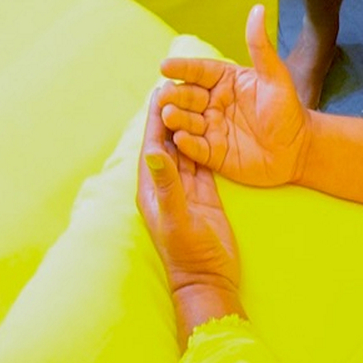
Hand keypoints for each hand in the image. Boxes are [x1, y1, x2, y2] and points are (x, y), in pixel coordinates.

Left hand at [137, 88, 240, 304]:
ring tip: (195, 95)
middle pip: (167, 140)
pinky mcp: (203, 192)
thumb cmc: (188, 253)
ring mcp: (185, 187)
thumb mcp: (177, 217)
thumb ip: (167, 184)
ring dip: (188, 123)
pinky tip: (210, 123)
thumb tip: (153, 150)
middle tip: (180, 82)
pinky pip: (201, 160)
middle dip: (173, 113)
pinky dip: (203, 140)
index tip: (162, 88)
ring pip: (184, 147)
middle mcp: (166, 181)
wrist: (209, 280)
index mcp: (152, 185)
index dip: (156, 117)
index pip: (152, 143)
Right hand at [157, 5, 311, 187]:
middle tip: (164, 94)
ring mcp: (212, 128)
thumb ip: (260, 47)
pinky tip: (181, 138)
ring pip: (187, 121)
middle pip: (188, 96)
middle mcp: (213, 103)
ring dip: (176, 118)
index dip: (182, 68)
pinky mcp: (213, 154)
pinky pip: (196, 148)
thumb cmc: (288, 110)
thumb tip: (257, 9)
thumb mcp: (275, 77)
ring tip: (168, 114)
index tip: (165, 66)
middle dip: (174, 95)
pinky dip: (187, 144)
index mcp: (225, 81)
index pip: (199, 72)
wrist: (300, 150)